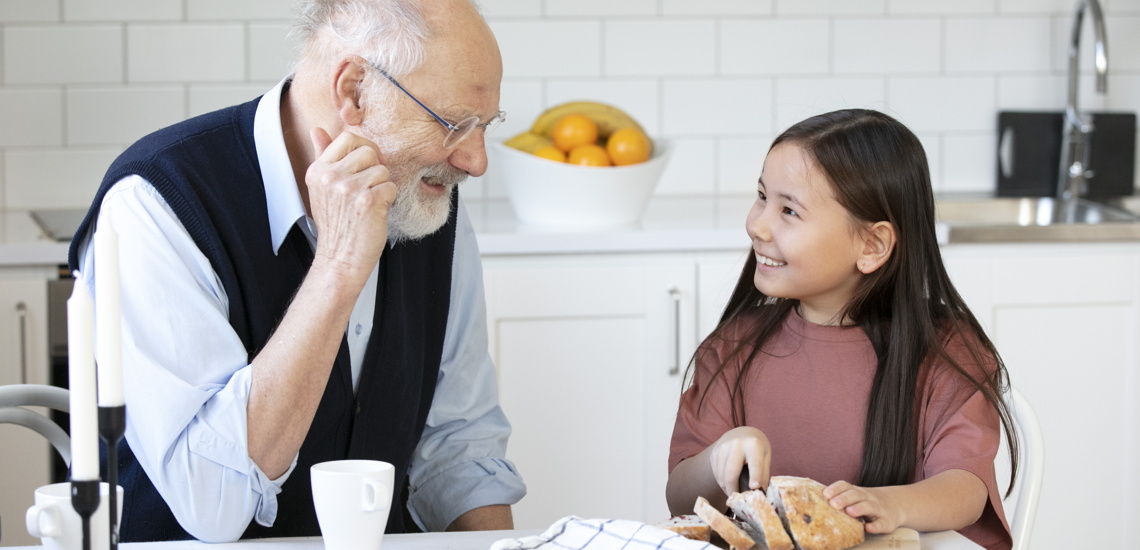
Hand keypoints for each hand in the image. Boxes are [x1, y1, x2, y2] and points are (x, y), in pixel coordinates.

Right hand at [305, 128, 397, 285]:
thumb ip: (322, 156)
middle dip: (376, 168)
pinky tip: (376, 213)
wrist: (340, 259)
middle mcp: (331, 177)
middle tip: (369, 188)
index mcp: (318, 170)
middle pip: (369, 151)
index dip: (364, 148)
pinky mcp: (368, 201)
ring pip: (383, 170)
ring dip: (382, 187)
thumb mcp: (322, 188)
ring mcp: (349, 188)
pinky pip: (391, 187)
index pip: (347, 137)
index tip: (366, 165)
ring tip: (369, 204)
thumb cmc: (336, 225)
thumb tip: (317, 130)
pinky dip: (389, 200)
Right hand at [708, 426, 770, 495]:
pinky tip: (728, 484)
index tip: (754, 488)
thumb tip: (761, 496)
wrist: (742, 433)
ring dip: (726, 489)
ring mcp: (722, 447)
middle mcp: (736, 444)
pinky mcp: (714, 452)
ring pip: (721, 476)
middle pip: (731, 474)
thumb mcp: (765, 457)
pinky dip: (721, 483)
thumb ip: (763, 475)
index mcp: (753, 444)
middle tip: (738, 501)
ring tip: (734, 493)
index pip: (754, 463)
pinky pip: (716, 473)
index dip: (755, 476)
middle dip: (734, 491)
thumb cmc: (757, 448)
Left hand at [823, 481, 904, 533]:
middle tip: (833, 504)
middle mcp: (867, 497)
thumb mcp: (856, 497)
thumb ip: (840, 499)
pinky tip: (868, 528)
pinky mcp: (887, 521)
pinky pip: (881, 523)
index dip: (835, 489)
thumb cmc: (867, 502)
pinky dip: (875, 526)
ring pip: (869, 506)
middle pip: (856, 495)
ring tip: (850, 512)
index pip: (845, 486)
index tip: (825, 494)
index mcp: (857, 491)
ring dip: (859, 508)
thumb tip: (814, 505)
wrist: (896, 505)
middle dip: (844, 498)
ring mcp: (878, 509)